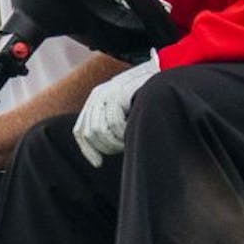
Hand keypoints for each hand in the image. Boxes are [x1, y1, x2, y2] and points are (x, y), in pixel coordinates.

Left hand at [72, 51, 158, 166]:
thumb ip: (111, 124)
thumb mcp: (125, 111)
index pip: (80, 130)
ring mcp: (106, 94)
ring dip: (115, 142)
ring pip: (99, 131)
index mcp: (96, 100)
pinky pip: (113, 124)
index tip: (98, 164)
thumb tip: (97, 155)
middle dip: (105, 147)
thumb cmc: (147, 100)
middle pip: (89, 133)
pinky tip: (133, 130)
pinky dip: (123, 134)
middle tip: (122, 149)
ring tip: (128, 140)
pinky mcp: (117, 94)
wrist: (164, 80)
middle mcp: (97, 96)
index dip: (87, 150)